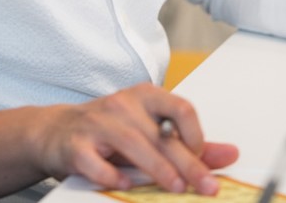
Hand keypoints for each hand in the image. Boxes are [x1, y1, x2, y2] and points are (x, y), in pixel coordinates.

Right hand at [30, 82, 237, 194]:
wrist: (55, 131)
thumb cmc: (108, 132)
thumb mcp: (149, 132)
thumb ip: (187, 144)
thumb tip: (230, 154)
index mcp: (143, 97)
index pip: (179, 107)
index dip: (196, 134)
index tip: (203, 158)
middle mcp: (121, 105)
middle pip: (160, 133)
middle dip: (188, 163)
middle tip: (206, 187)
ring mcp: (97, 123)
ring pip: (131, 142)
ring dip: (157, 168)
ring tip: (175, 188)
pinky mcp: (76, 145)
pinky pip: (96, 160)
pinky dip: (111, 174)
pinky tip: (124, 184)